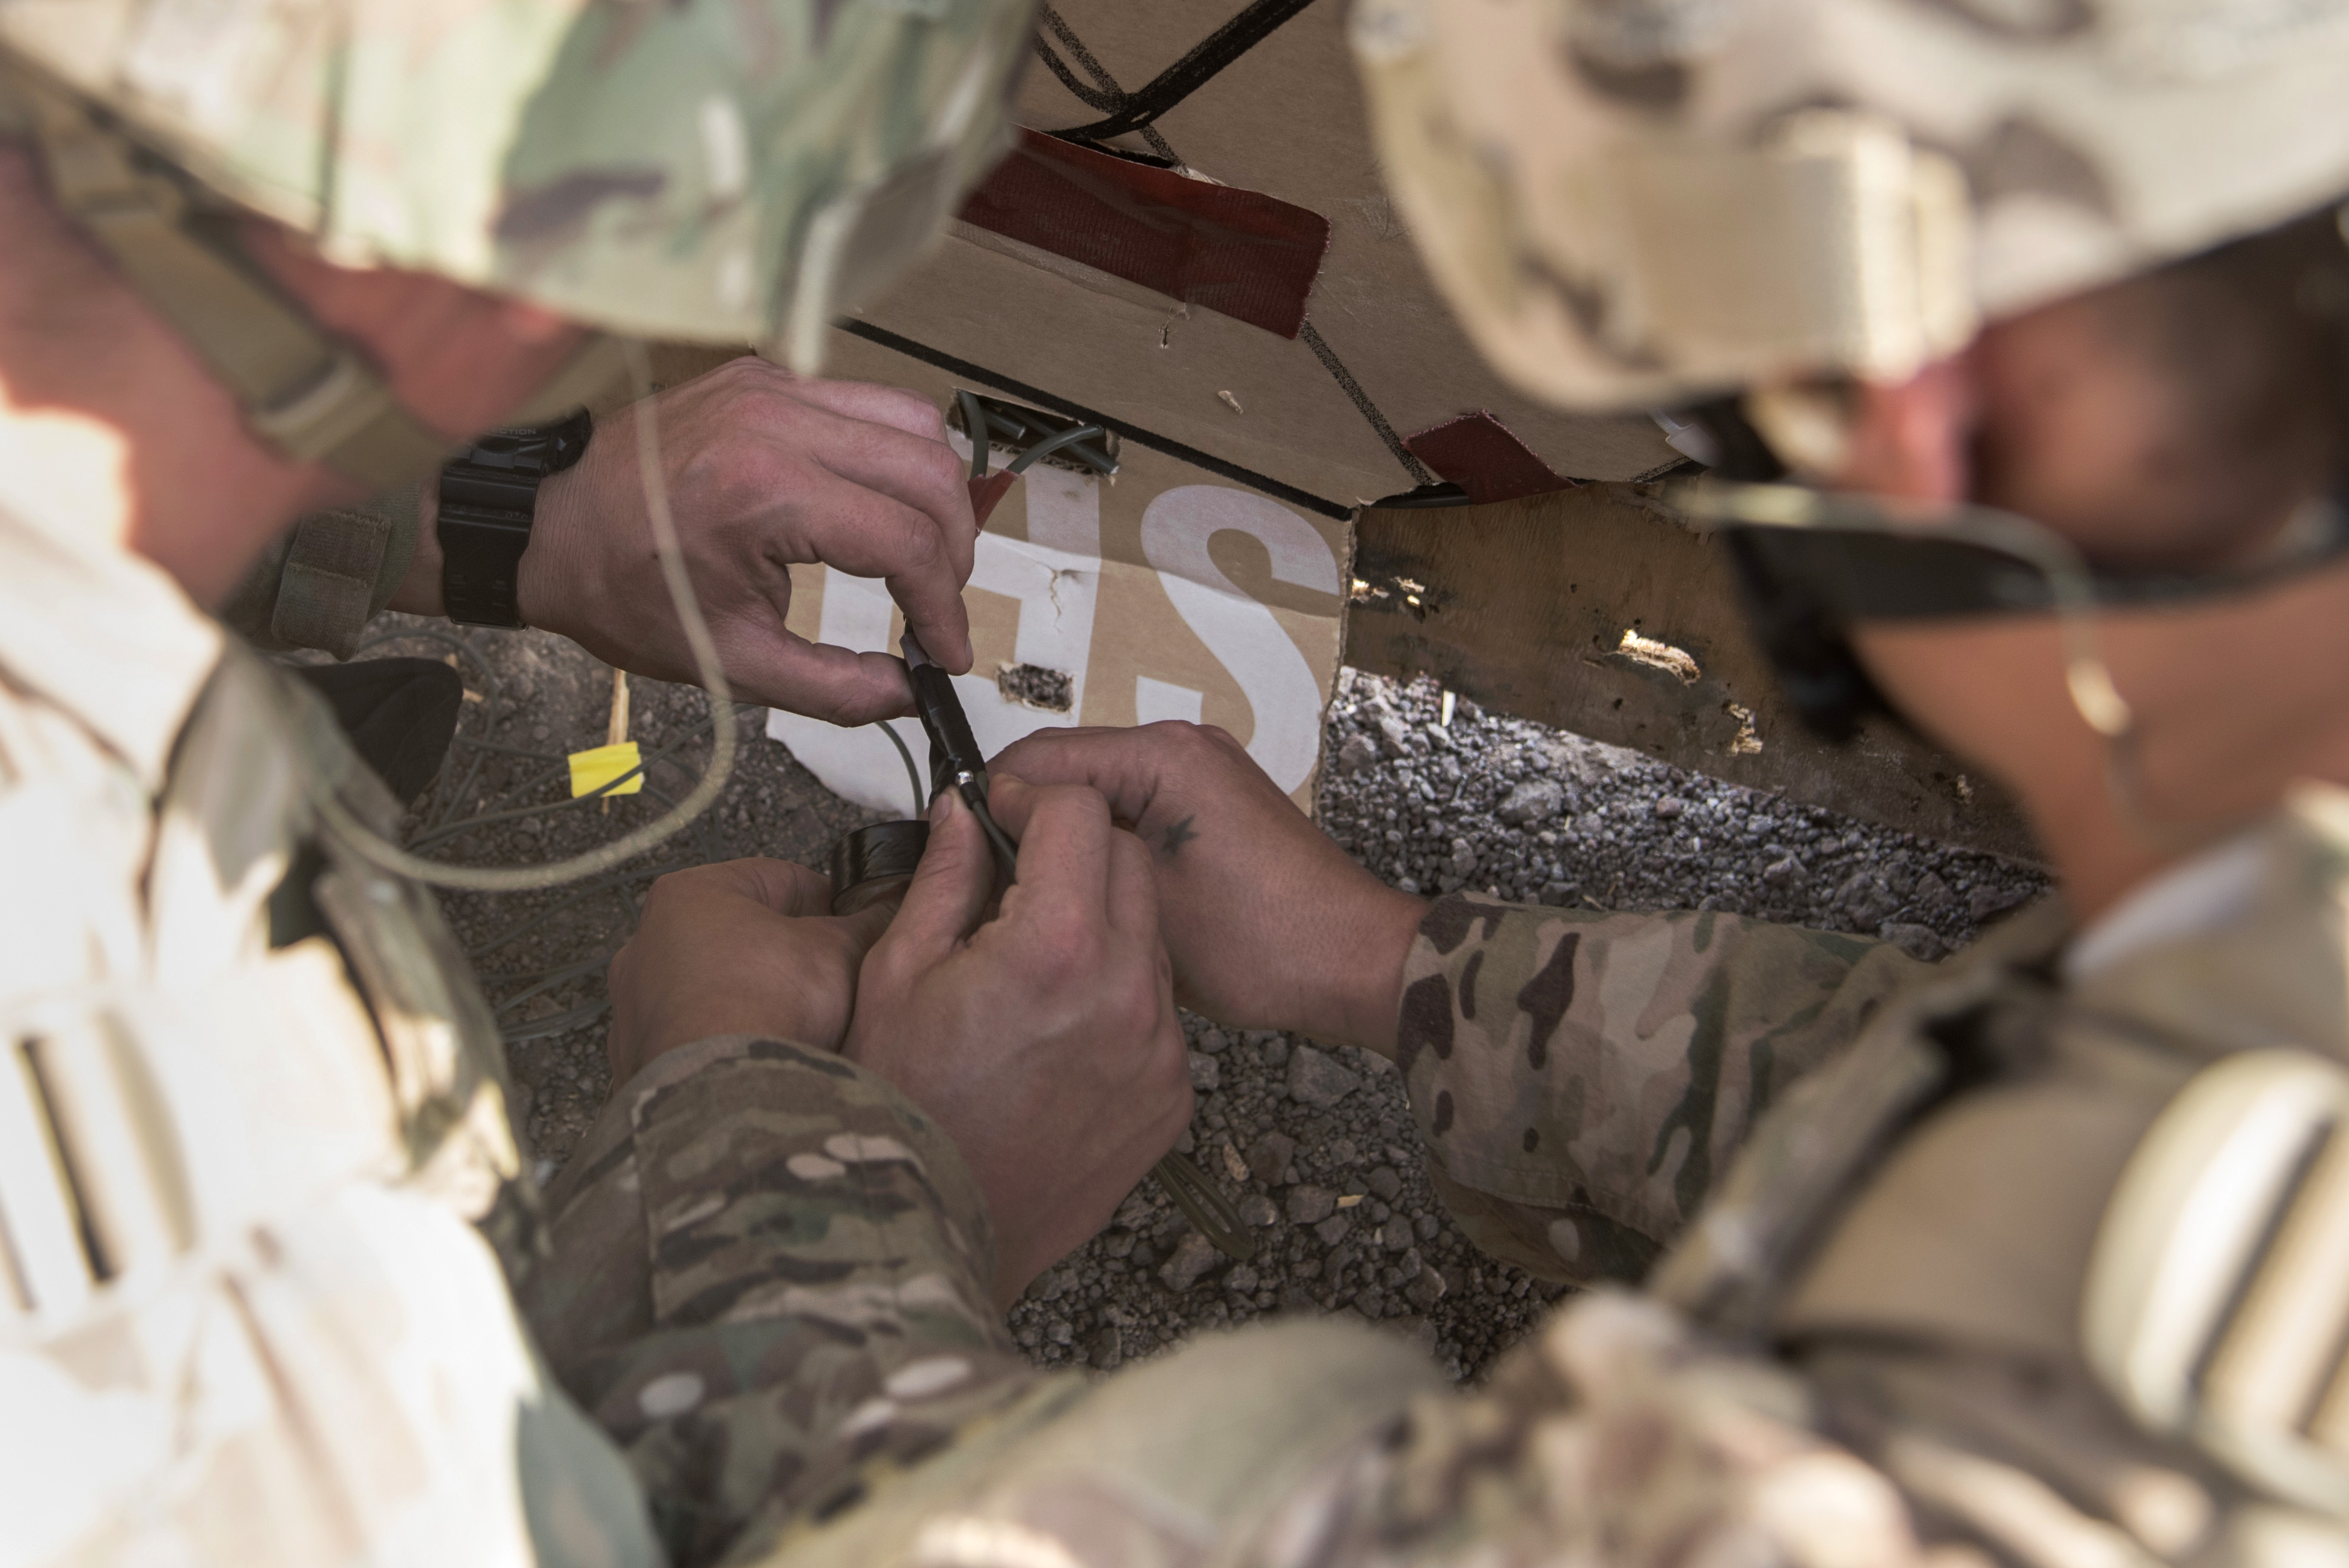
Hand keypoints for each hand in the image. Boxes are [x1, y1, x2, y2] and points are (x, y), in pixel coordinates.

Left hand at [399, 356, 977, 723]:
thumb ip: (833, 689)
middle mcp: (777, 421)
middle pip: (932, 471)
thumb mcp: (729, 663)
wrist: (544, 522)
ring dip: (935, 495)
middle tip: (935, 607)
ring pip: (916, 422)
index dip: (945, 607)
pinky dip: (892, 458)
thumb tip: (911, 694)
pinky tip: (869, 508)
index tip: (946, 654)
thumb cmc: (622, 589)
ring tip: (915, 555)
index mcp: (763, 492)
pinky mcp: (769, 374)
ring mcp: (775, 385)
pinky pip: (870, 403)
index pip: (907, 541)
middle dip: (955, 550)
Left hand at [605, 858, 893, 1086]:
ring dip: (754, 998)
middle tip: (831, 975)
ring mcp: (634, 1005)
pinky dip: (726, 1043)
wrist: (723, 1094)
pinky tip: (761, 1056)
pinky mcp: (637, 1057)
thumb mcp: (839, 949)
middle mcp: (647, 943)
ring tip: (799, 1023)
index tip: (853, 922)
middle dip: (786, 953)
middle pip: (738, 935)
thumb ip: (866, 923)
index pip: (776, 878)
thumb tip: (887, 909)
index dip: (827, 900)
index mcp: (690, 894)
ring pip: (713, 989)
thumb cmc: (768, 1003)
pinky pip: (694, 1039)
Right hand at [845, 787, 1189, 1307]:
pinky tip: (1055, 1031)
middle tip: (1015, 881)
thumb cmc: (900, 1111)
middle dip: (1074, 851)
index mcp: (1054, 947)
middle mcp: (1125, 991)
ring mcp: (1159, 1047)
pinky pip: (1156, 1010)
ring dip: (1098, 925)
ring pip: (1147, 934)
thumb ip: (944, 878)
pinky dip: (1116, 999)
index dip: (1035, 799)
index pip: (1080, 812)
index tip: (1005, 812)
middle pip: (1126, 861)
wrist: (931, 1234)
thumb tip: (965, 814)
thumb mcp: (896, 974)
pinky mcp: (1174, 1094)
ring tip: (1030, 970)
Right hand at [989, 723, 1427, 1057]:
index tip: (958, 857)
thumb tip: (994, 837)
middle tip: (987, 888)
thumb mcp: (1144, 907)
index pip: (1040, 756)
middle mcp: (1184, 747)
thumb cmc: (1266, 943)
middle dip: (1026, 824)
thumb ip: (1066, 861)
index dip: (990, 805)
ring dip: (1065, 841)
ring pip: (1098, 797)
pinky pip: (1136, 813)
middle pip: (1067, 771)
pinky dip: (1105, 849)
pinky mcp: (1213, 808)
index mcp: (1163, 755)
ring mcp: (1202, 775)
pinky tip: (1090, 899)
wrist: (1356, 965)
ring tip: (1034, 898)